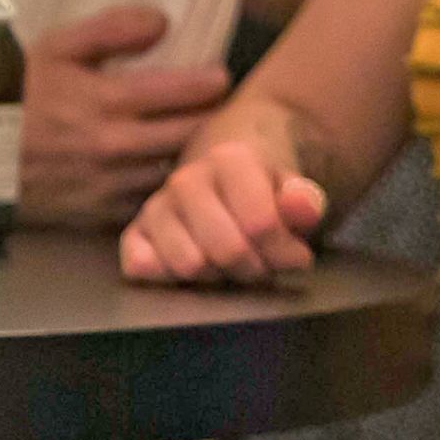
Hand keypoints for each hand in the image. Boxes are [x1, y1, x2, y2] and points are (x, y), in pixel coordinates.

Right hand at [22, 2, 232, 226]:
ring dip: (188, 156)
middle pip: (190, 134)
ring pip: (172, 172)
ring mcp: (106, 186)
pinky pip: (144, 204)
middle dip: (212, 119)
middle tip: (218, 108)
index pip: (187, 92)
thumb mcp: (56, 47)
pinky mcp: (93, 216)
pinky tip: (163, 175)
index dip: (212, 83)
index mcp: (108, 101)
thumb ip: (113, 28)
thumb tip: (165, 21)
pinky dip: (159, 190)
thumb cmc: (12, 95)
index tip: (220, 77)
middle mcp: (114, 148)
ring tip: (196, 141)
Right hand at [118, 135, 329, 286]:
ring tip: (232, 263)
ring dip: (217, 277)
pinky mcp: (134, 233)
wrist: (229, 175)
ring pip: (189, 265)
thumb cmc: (266, 191)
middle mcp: (185, 180)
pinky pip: (142, 268)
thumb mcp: (295, 191)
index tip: (297, 255)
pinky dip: (170, 279)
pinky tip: (197, 268)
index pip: (261, 225)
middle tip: (263, 263)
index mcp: (230, 160)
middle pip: (227, 250)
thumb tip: (302, 206)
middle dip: (253, 268)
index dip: (283, 252)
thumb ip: (304, 201)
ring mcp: (155, 206)